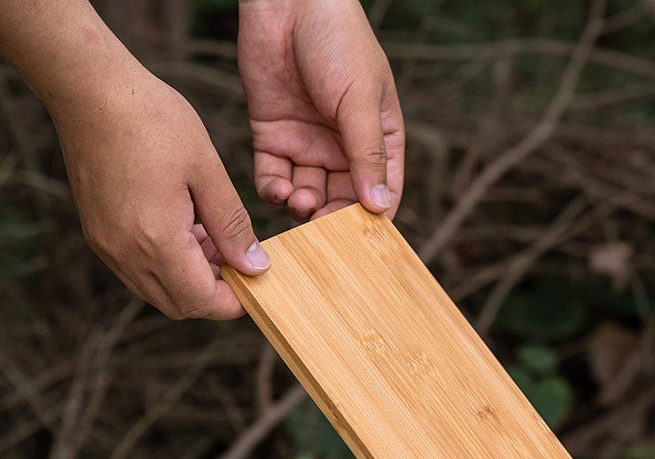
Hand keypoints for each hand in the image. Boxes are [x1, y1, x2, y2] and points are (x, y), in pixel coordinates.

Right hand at [52, 63, 270, 319]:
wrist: (88, 89)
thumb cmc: (150, 119)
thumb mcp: (206, 170)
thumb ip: (232, 225)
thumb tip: (255, 266)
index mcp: (156, 241)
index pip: (203, 301)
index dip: (234, 300)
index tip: (253, 277)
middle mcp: (126, 254)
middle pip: (180, 306)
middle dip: (213, 293)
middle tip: (235, 256)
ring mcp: (106, 247)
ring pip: (157, 292)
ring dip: (189, 280)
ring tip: (210, 237)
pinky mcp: (97, 234)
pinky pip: (136, 271)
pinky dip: (164, 266)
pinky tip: (181, 229)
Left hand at [238, 0, 403, 220]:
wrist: (288, 0)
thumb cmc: (338, 40)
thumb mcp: (360, 99)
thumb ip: (367, 154)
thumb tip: (379, 206)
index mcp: (377, 137)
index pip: (381, 191)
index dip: (372, 218)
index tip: (360, 239)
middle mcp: (343, 146)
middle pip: (341, 200)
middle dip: (331, 218)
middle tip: (321, 229)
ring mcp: (307, 142)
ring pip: (307, 193)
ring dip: (303, 207)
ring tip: (300, 202)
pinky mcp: (273, 135)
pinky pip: (273, 177)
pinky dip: (274, 191)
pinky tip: (278, 191)